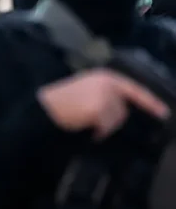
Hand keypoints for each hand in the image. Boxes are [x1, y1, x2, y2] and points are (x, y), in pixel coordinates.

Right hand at [38, 68, 169, 139]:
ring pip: (116, 120)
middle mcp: (108, 84)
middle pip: (123, 110)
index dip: (150, 102)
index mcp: (105, 77)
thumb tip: (123, 109)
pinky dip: (98, 132)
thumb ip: (106, 93)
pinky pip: (106, 127)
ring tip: (85, 122)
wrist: (44, 108)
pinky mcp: (98, 110)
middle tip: (90, 119)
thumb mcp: (86, 89)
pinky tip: (85, 128)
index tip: (164, 114)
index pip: (134, 90)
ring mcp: (104, 97)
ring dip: (103, 126)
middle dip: (111, 119)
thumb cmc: (62, 100)